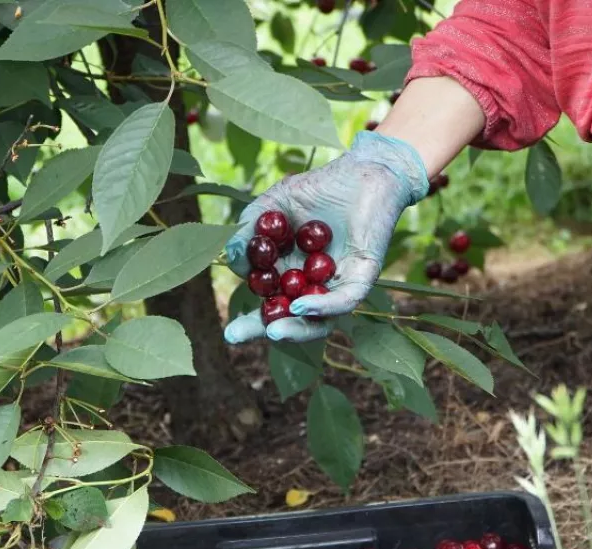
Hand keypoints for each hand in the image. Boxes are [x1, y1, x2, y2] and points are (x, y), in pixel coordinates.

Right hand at [224, 131, 429, 343]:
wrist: (364, 169)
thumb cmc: (319, 188)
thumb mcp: (271, 206)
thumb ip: (247, 231)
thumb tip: (233, 261)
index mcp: (292, 274)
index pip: (270, 305)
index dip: (250, 322)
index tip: (228, 333)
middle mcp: (315, 285)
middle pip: (290, 319)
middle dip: (265, 330)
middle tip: (235, 336)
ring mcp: (339, 283)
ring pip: (320, 319)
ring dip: (295, 329)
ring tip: (272, 331)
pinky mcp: (363, 274)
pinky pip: (344, 299)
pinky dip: (323, 306)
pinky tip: (300, 307)